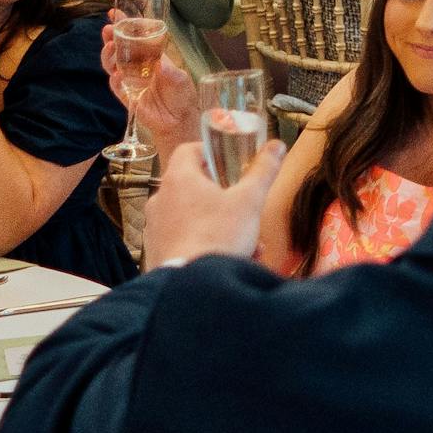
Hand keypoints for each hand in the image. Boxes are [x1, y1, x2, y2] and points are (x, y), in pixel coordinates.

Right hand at [102, 18, 197, 152]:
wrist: (180, 120)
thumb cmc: (182, 95)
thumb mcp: (179, 77)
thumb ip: (169, 69)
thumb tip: (159, 62)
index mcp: (150, 57)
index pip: (134, 38)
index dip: (125, 26)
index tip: (115, 13)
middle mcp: (137, 67)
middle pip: (118, 49)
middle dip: (111, 38)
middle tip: (108, 29)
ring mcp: (130, 81)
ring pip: (112, 65)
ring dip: (108, 55)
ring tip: (111, 47)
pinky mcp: (127, 97)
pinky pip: (116, 86)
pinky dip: (115, 80)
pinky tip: (118, 74)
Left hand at [140, 125, 277, 269]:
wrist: (193, 286)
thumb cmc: (217, 239)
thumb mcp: (249, 201)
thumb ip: (263, 171)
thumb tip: (276, 147)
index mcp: (179, 179)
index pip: (188, 150)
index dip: (209, 152)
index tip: (228, 162)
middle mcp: (160, 200)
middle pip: (193, 187)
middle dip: (222, 198)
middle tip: (241, 208)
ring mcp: (155, 227)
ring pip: (191, 218)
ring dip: (217, 225)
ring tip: (243, 243)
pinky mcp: (156, 252)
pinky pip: (183, 241)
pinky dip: (203, 245)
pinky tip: (227, 259)